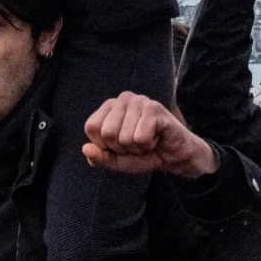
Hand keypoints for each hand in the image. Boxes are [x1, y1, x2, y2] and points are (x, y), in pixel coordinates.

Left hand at [83, 93, 218, 178]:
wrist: (175, 157)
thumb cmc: (145, 154)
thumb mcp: (118, 161)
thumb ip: (100, 157)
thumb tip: (85, 149)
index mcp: (109, 106)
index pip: (91, 128)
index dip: (105, 145)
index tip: (121, 145)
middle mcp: (123, 99)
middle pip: (107, 133)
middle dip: (122, 148)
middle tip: (136, 144)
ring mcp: (140, 101)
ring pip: (124, 137)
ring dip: (137, 148)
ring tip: (147, 141)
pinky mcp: (154, 108)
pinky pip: (140, 137)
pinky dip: (148, 145)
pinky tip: (156, 138)